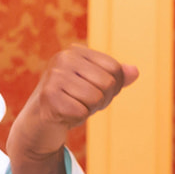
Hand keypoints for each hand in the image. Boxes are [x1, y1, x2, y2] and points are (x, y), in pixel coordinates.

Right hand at [7, 48, 138, 165]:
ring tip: (72, 107)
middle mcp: (64, 58)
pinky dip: (76, 119)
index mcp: (77, 51)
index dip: (113, 88)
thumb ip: (116, 78)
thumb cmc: (71, 100)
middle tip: (82, 103)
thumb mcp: (96, 86)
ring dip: (88, 110)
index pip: (115, 69)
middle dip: (101, 100)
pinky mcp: (48, 96)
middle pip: (108, 84)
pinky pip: (81, 112)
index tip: (95, 92)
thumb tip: (135, 72)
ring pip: (96, 98)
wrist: (39, 122)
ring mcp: (54, 76)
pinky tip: (63, 115)